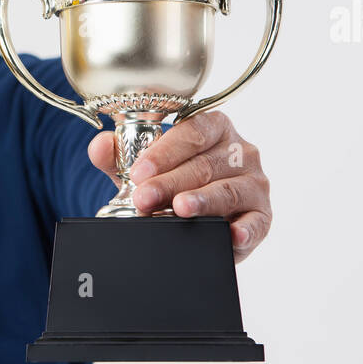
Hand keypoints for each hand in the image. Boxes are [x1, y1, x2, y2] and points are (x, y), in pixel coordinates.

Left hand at [87, 110, 271, 262]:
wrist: (197, 220)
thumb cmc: (175, 184)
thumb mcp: (145, 169)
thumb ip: (119, 156)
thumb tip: (100, 145)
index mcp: (214, 128)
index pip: (192, 132)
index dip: (164, 152)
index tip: (139, 171)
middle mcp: (240, 151)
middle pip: (204, 164)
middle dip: (170, 182)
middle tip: (144, 198)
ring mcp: (254, 183)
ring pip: (227, 190)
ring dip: (201, 201)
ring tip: (179, 209)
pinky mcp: (262, 215)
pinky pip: (257, 222)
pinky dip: (245, 229)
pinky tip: (231, 235)